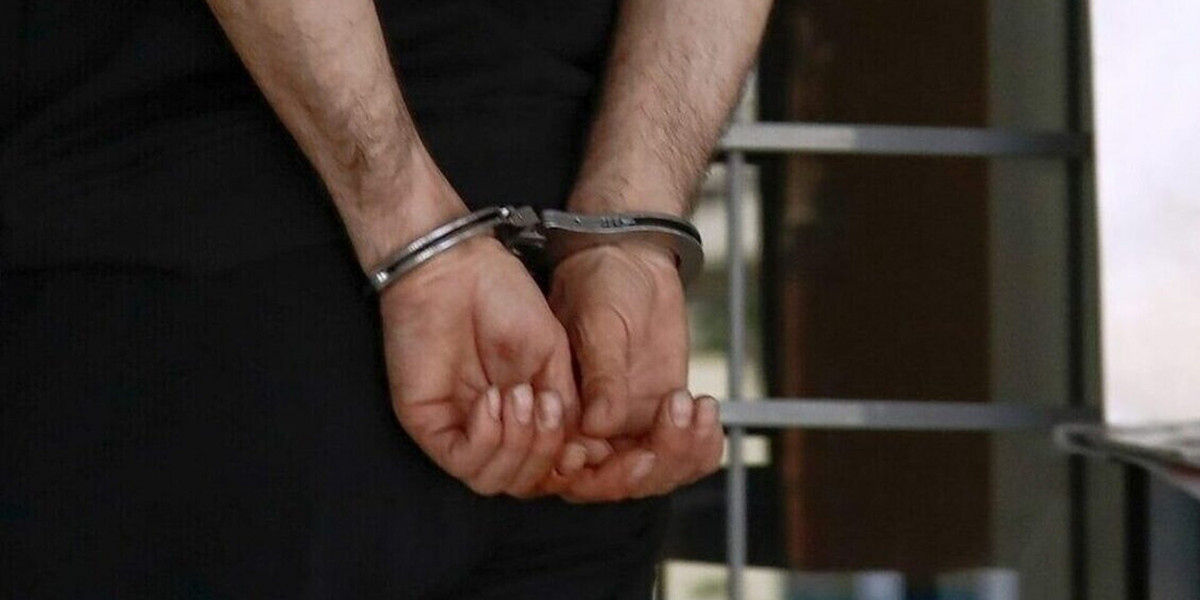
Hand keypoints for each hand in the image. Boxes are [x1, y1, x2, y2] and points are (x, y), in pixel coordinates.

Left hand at [380, 234, 580, 497]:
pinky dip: (486, 439)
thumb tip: (584, 450)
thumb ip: (568, 406)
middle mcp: (491, 430)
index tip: (589, 444)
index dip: (569, 465)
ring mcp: (459, 429)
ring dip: (518, 446)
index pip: (546, 468)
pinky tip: (493, 400)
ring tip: (521, 396)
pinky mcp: (428, 423)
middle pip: (522, 482)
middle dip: (546, 454)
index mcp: (523, 417)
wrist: (459, 269)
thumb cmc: (504, 300)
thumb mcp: (555, 357)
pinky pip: (460, 461)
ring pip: (492, 480)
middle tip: (551, 408)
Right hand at [545, 241, 724, 500]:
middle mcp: (589, 430)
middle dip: (653, 465)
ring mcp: (628, 426)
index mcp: (558, 412)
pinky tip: (707, 410)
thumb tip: (596, 425)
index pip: (571, 471)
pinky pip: (686, 453)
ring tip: (695, 406)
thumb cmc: (599, 281)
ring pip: (656, 473)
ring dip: (683, 453)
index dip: (602, 475)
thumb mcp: (599, 323)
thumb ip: (600, 373)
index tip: (636, 454)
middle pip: (619, 482)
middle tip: (674, 423)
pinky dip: (703, 445)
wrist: (632, 258)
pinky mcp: (662, 417)